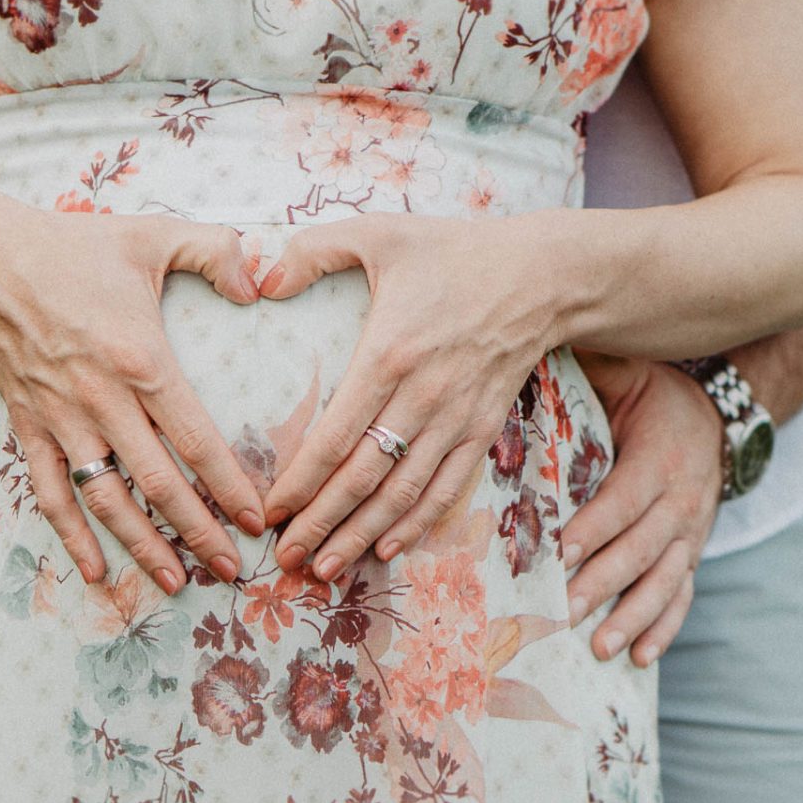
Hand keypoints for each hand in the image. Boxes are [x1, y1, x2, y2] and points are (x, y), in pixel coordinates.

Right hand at [0, 190, 266, 594]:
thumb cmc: (75, 246)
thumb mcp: (154, 235)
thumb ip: (218, 252)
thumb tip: (261, 286)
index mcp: (141, 359)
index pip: (196, 439)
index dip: (230, 486)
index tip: (257, 520)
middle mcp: (102, 400)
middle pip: (159, 483)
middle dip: (199, 531)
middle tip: (232, 570)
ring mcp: (61, 420)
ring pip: (106, 499)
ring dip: (142, 546)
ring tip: (175, 583)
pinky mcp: (28, 427)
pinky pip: (50, 493)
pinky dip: (71, 536)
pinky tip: (96, 570)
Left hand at [258, 213, 556, 578]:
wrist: (541, 275)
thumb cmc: (451, 252)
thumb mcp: (378, 232)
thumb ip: (312, 250)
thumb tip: (261, 281)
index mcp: (388, 355)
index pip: (334, 437)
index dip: (299, 482)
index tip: (270, 511)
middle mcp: (422, 398)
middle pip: (363, 479)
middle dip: (320, 525)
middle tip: (284, 559)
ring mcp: (456, 419)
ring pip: (403, 494)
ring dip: (361, 536)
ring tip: (324, 570)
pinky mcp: (482, 430)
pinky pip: (446, 489)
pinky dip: (416, 524)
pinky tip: (386, 548)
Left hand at [560, 354, 722, 665]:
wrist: (718, 418)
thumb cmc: (653, 395)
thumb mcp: (630, 373)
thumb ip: (594, 365)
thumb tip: (542, 338)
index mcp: (660, 458)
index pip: (625, 498)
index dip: (596, 526)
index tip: (561, 552)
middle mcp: (682, 500)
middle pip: (642, 548)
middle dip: (602, 582)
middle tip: (561, 610)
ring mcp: (691, 533)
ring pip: (664, 580)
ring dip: (632, 616)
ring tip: (599, 646)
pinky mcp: (692, 553)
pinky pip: (683, 596)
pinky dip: (664, 627)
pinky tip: (639, 657)